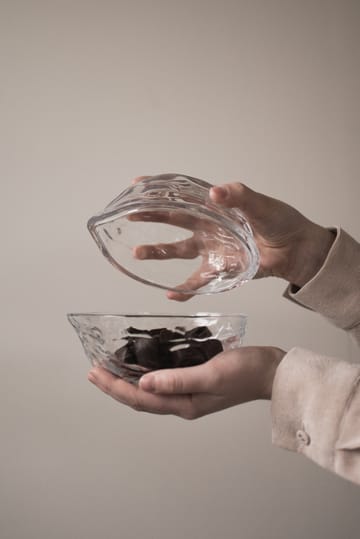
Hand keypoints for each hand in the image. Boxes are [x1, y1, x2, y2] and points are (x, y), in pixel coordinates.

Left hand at [87, 346, 284, 419]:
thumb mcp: (211, 374)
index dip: (115, 387)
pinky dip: (147, 372)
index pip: (141, 398)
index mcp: (184, 405)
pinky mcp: (194, 382)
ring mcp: (188, 394)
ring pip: (150, 389)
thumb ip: (178, 380)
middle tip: (94, 370)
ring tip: (109, 367)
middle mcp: (182, 403)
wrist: (271, 371)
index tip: (95, 373)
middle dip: (115, 385)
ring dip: (128, 379)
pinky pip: (163, 381)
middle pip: (141, 397)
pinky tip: (141, 362)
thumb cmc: (246, 372)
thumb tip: (144, 383)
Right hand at [131, 178, 334, 300]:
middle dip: (150, 216)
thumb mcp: (261, 205)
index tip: (137, 184)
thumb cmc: (281, 222)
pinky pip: (198, 281)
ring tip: (137, 253)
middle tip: (128, 215)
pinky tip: (170, 295)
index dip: (160, 188)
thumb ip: (239, 197)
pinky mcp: (220, 269)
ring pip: (178, 250)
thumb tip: (215, 193)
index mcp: (216, 206)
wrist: (297, 249)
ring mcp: (212, 248)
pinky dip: (185, 290)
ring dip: (158, 252)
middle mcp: (208, 226)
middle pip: (173, 219)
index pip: (183, 194)